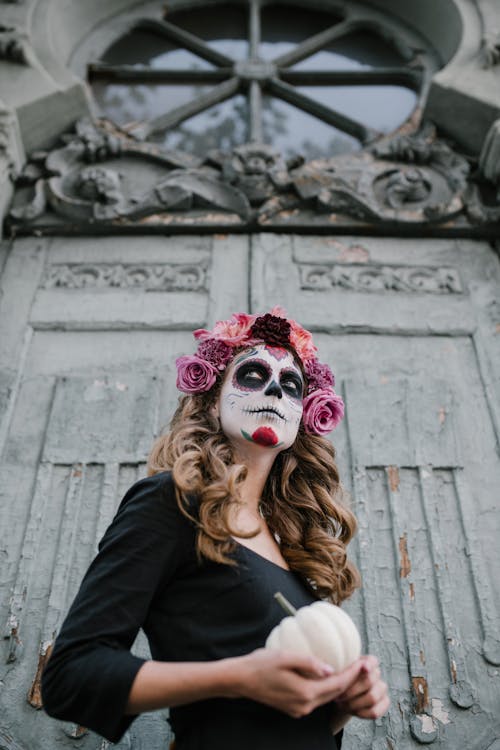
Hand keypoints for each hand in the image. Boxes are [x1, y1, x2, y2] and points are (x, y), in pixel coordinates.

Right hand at [232, 648, 370, 718]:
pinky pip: (316, 699)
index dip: (352, 674)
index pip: (336, 685)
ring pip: (326, 697)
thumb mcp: (286, 656)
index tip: (363, 662)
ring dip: (338, 685)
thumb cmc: (262, 664)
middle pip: (335, 694)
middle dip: (349, 680)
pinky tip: (328, 677)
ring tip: (349, 669)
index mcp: (305, 693)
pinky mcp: (294, 709)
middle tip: (361, 665)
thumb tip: (331, 669)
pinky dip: (326, 689)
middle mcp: (305, 705)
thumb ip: (309, 663)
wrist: (241, 680)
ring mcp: (299, 709)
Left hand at [333, 655, 389, 720]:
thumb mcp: (335, 672)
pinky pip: (375, 711)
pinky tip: (351, 710)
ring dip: (354, 702)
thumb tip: (328, 671)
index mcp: (367, 662)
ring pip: (372, 697)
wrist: (341, 696)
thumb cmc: (338, 680)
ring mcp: (381, 689)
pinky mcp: (383, 703)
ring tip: (342, 703)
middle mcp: (376, 674)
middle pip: (369, 681)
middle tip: (338, 695)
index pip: (372, 661)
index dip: (369, 665)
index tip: (363, 667)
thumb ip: (336, 669)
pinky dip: (361, 712)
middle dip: (351, 690)